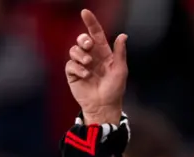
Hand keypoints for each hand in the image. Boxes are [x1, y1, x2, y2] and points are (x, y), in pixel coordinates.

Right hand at [66, 9, 127, 125]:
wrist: (104, 106)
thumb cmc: (115, 89)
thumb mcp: (120, 70)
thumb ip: (120, 53)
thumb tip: (123, 35)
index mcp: (103, 53)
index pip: (96, 34)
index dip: (91, 23)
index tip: (85, 12)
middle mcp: (91, 56)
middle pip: (82, 39)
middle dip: (83, 39)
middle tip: (88, 45)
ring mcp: (81, 65)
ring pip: (74, 50)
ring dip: (80, 54)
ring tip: (88, 63)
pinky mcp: (73, 74)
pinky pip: (70, 64)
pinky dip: (77, 68)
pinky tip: (85, 75)